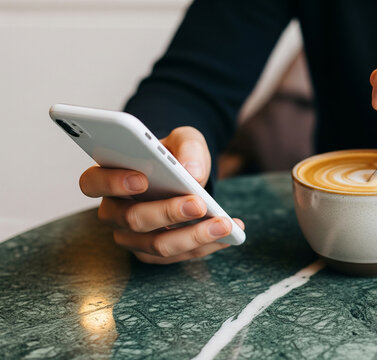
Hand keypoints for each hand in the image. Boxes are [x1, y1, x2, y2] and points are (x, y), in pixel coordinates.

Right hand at [79, 126, 243, 263]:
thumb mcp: (185, 139)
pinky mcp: (153, 253)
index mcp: (108, 177)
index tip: (142, 178)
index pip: (92, 183)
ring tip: (225, 224)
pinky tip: (230, 233)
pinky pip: (178, 256)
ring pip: (157, 245)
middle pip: (132, 219)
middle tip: (198, 203)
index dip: (112, 183)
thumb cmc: (175, 155)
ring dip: (194, 236)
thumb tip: (193, 172)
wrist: (185, 176)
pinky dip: (207, 245)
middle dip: (168, 213)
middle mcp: (114, 211)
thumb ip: (188, 147)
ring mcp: (131, 237)